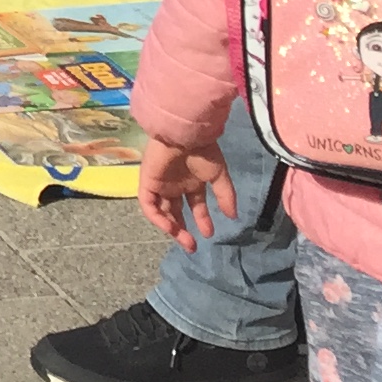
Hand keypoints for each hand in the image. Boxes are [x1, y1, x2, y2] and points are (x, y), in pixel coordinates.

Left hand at [135, 134, 239, 249]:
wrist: (184, 136)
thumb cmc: (202, 152)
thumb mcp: (218, 175)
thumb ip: (225, 196)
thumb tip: (233, 216)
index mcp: (191, 182)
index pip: (195, 206)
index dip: (202, 220)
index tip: (210, 234)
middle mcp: (174, 185)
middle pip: (175, 212)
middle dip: (183, 230)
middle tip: (192, 246)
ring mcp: (160, 185)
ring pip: (162, 212)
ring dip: (171, 228)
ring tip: (185, 241)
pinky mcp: (147, 183)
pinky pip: (149, 205)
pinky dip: (158, 218)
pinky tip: (171, 228)